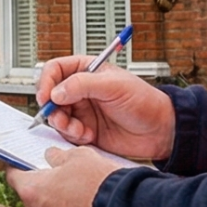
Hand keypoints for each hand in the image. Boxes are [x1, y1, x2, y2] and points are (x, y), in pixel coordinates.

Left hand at [5, 146, 124, 206]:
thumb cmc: (102, 185)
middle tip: (69, 189)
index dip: (21, 170)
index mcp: (32, 191)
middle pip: (34, 204)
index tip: (27, 167)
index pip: (14, 177)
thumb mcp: (82, 157)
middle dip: (48, 197)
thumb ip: (60, 157)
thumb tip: (52, 157)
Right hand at [33, 59, 174, 160]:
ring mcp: (82, 111)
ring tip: (78, 129)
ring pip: (57, 117)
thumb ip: (82, 85)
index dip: (46, 82)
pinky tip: (88, 136)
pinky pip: (67, 134)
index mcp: (86, 71)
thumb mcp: (113, 86)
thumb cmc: (144, 101)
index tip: (46, 96)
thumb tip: (55, 92)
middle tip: (61, 118)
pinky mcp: (85, 131)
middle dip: (53, 109)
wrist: (159, 131)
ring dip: (63, 125)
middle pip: (51, 96)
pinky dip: (73, 136)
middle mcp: (81, 91)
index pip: (55, 70)